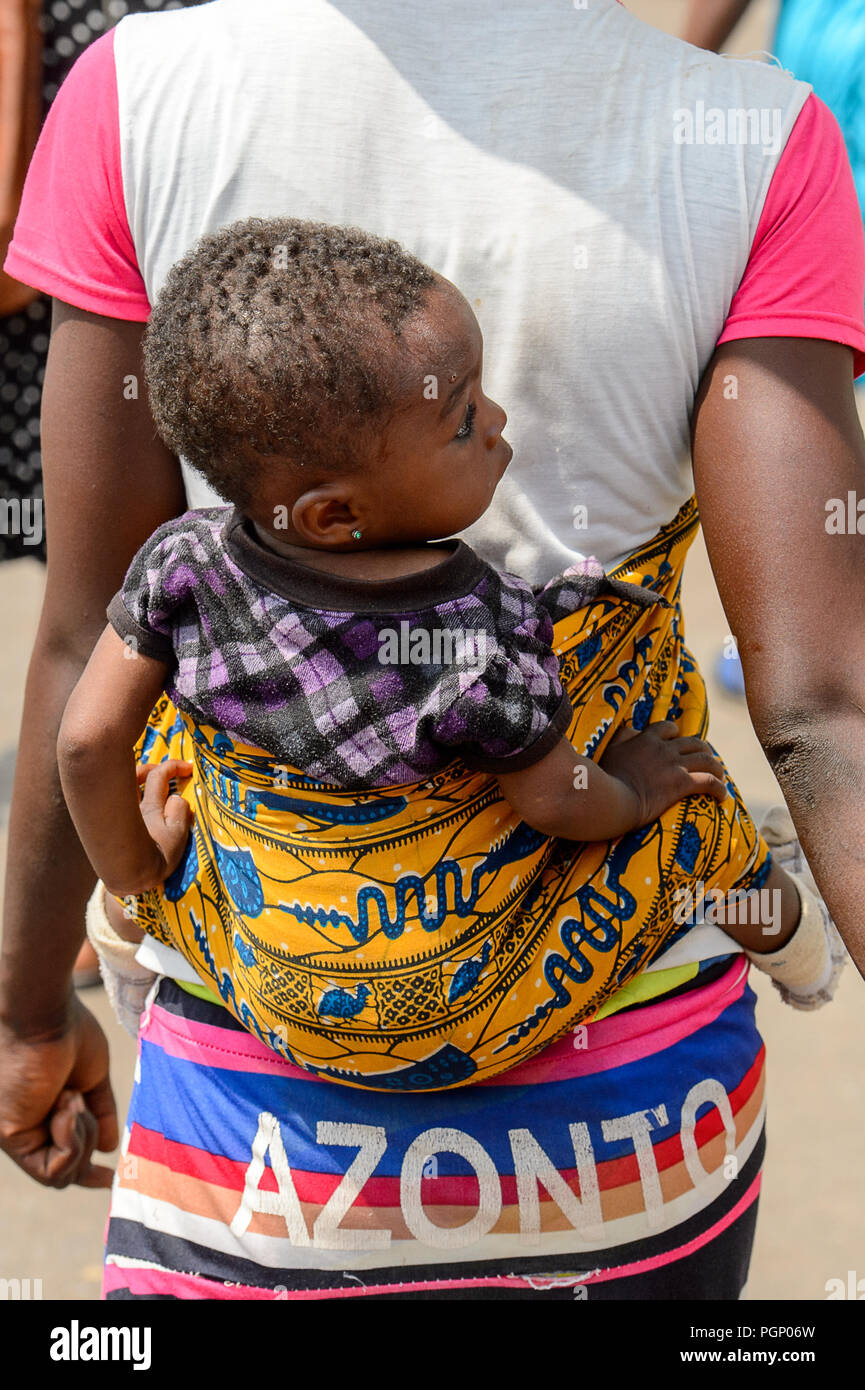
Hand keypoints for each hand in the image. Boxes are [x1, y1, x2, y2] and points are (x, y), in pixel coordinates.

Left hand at [0, 995, 117, 1187]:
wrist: (45, 1012)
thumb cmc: (67, 1031)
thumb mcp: (92, 1078)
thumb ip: (100, 1113)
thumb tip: (109, 1148)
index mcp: (40, 1113)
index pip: (60, 1159)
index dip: (86, 1172)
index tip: (109, 1177)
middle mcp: (25, 1128)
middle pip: (65, 1173)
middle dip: (86, 1148)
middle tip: (80, 1103)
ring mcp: (16, 1135)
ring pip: (61, 1175)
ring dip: (81, 1138)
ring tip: (72, 1097)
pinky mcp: (11, 1136)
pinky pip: (53, 1168)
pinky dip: (72, 1140)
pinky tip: (67, 1105)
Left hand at [134, 758, 193, 890]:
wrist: (127, 879)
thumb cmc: (155, 860)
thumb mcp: (177, 837)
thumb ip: (180, 813)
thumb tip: (177, 797)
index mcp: (151, 807)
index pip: (159, 775)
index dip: (174, 766)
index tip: (189, 768)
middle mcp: (133, 806)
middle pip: (138, 775)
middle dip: (154, 768)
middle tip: (169, 773)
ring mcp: (121, 815)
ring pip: (127, 787)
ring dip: (140, 779)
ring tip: (151, 783)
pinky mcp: (114, 826)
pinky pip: (122, 802)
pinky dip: (131, 795)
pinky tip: (136, 803)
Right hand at [599, 721, 727, 828]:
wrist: (611, 797)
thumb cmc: (605, 777)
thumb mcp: (609, 749)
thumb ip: (622, 737)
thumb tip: (633, 731)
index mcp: (646, 739)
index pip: (667, 728)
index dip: (676, 733)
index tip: (678, 740)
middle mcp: (664, 749)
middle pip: (694, 742)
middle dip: (704, 750)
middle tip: (707, 760)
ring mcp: (674, 765)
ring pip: (706, 760)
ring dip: (717, 767)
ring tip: (721, 777)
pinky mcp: (681, 784)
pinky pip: (708, 782)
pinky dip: (719, 788)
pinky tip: (723, 796)